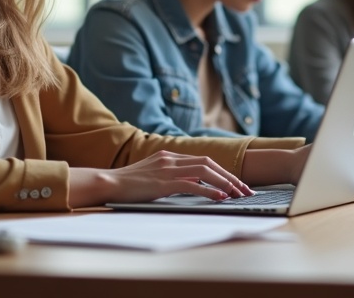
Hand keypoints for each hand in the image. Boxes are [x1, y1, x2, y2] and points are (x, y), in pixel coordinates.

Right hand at [70, 150, 253, 206]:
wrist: (108, 183)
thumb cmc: (128, 184)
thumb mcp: (153, 174)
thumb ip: (170, 175)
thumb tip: (192, 185)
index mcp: (170, 156)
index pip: (204, 161)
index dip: (223, 172)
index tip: (237, 184)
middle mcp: (171, 159)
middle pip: (210, 163)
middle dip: (230, 177)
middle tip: (246, 190)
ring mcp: (167, 169)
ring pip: (205, 171)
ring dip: (225, 183)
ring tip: (238, 194)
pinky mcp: (163, 182)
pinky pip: (192, 184)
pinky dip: (209, 190)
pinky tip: (220, 197)